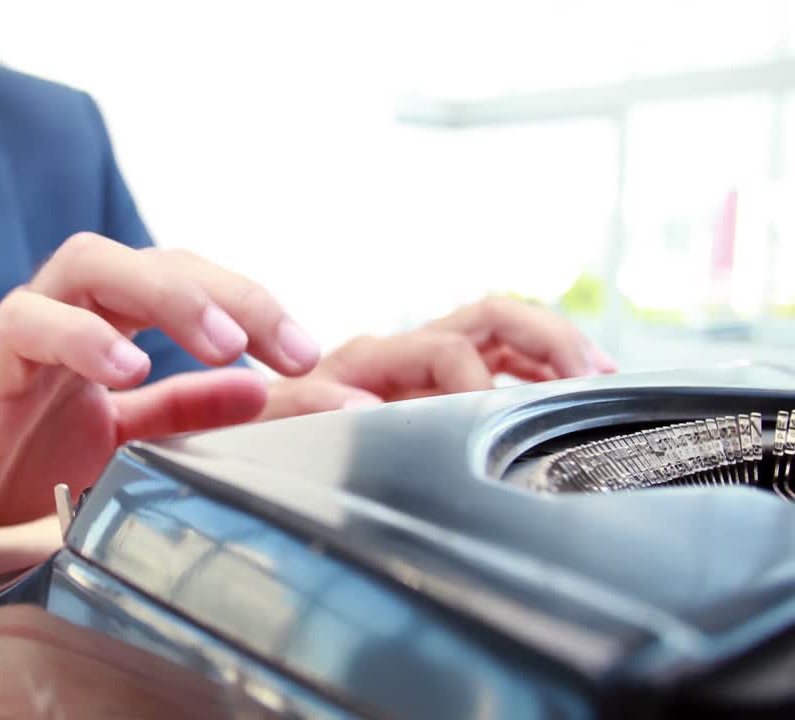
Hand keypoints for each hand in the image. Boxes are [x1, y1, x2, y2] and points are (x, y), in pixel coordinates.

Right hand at [0, 234, 321, 558]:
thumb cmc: (11, 453)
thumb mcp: (119, 436)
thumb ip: (184, 409)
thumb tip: (263, 390)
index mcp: (109, 321)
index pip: (194, 286)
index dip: (257, 310)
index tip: (313, 360)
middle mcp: (71, 307)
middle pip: (158, 259)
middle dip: (234, 295)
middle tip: (295, 349)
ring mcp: (25, 325)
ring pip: (94, 264)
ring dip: (168, 295)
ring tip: (225, 341)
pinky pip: (30, 323)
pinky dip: (82, 338)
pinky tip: (127, 369)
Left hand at [258, 296, 615, 419]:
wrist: (248, 427)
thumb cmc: (261, 427)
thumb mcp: (268, 419)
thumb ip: (301, 404)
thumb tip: (356, 400)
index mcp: (369, 356)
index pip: (448, 351)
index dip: (481, 383)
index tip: (502, 425)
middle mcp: (403, 353)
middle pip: (491, 319)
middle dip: (545, 339)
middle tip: (588, 373)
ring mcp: (424, 365)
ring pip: (505, 334)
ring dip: (556, 347)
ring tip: (603, 376)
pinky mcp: (436, 383)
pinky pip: (502, 362)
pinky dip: (542, 369)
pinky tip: (574, 391)